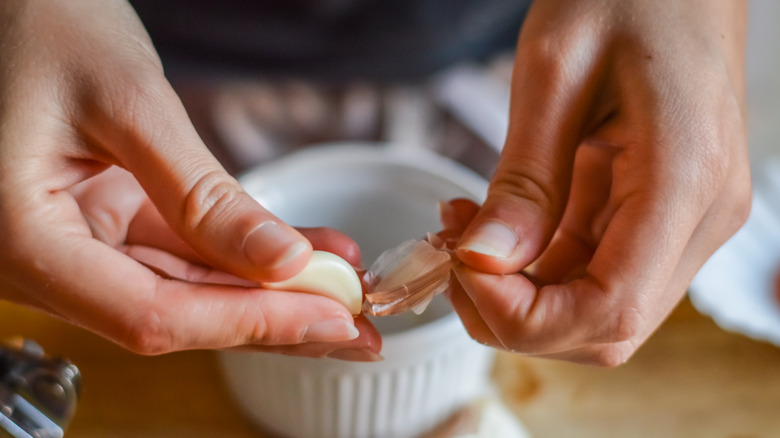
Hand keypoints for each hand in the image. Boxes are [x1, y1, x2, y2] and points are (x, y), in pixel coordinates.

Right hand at [0, 0, 378, 359]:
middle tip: (356, 323)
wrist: (12, 1)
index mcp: (23, 241)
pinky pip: (182, 249)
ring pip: (187, 287)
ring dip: (269, 289)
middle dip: (273, 317)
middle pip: (175, 313)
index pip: (150, 314)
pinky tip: (308, 250)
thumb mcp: (128, 104)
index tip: (330, 316)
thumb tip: (284, 261)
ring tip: (345, 285)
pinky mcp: (105, 220)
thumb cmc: (40, 26)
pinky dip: (244, 251)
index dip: (249, 322)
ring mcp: (77, 243)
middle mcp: (44, 260)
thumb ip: (201, 194)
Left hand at [449, 0, 749, 364]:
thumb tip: (484, 262)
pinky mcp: (660, 213)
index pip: (609, 309)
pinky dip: (534, 267)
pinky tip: (492, 228)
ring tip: (462, 235)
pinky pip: (592, 269)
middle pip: (604, 327)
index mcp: (686, 182)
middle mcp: (700, 219)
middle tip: (452, 258)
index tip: (462, 268)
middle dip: (513, 314)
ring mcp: (684, 221)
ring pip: (594, 307)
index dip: (523, 315)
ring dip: (518, 293)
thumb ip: (524, 179)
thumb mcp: (556, 73)